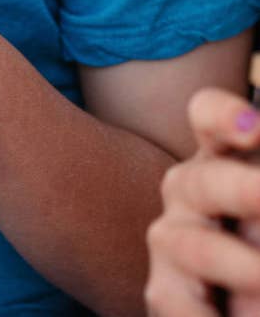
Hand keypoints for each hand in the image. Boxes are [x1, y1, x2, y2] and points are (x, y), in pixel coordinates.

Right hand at [145, 88, 259, 315]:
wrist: (226, 297)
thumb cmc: (256, 245)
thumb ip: (259, 208)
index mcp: (225, 159)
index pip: (207, 118)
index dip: (223, 116)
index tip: (254, 130)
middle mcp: (191, 192)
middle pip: (203, 181)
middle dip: (242, 191)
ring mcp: (173, 242)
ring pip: (197, 248)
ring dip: (242, 268)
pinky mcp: (163, 295)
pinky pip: (177, 305)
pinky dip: (206, 316)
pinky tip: (233, 315)